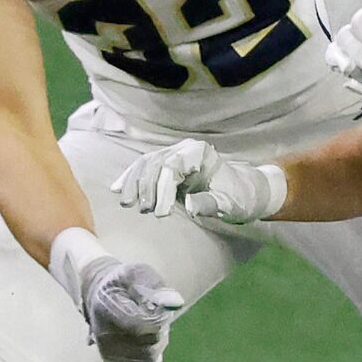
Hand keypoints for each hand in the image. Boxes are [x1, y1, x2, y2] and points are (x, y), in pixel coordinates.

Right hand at [59, 247, 184, 361]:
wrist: (100, 293)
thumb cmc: (124, 282)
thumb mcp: (139, 274)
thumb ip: (157, 287)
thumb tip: (176, 302)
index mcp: (105, 309)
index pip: (141, 325)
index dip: (159, 317)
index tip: (157, 305)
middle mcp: (103, 335)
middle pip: (149, 341)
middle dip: (160, 327)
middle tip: (153, 313)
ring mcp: (107, 351)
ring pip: (149, 355)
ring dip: (158, 340)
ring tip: (149, 325)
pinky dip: (151, 357)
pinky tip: (147, 342)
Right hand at [112, 138, 286, 223]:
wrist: (244, 190)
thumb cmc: (239, 197)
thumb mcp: (229, 204)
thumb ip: (209, 203)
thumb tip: (189, 206)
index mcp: (200, 153)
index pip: (173, 166)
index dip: (162, 189)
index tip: (160, 213)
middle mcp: (184, 148)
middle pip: (155, 163)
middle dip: (145, 187)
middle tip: (143, 211)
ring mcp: (174, 154)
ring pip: (146, 163)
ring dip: (134, 183)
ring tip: (127, 203)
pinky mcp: (167, 164)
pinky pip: (144, 168)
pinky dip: (131, 178)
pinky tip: (117, 189)